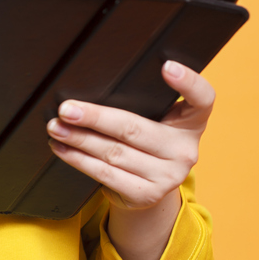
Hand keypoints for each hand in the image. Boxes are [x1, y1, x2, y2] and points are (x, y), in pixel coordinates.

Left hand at [46, 61, 214, 259]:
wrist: (149, 190)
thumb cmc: (147, 144)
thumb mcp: (157, 122)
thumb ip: (142, 104)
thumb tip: (90, 87)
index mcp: (192, 122)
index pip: (203, 98)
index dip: (188, 82)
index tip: (166, 65)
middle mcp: (185, 150)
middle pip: (135, 128)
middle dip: (95, 117)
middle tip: (66, 109)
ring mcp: (168, 176)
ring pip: (114, 152)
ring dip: (79, 139)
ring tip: (56, 127)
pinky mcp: (146, 194)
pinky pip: (105, 174)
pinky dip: (78, 159)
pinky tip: (62, 147)